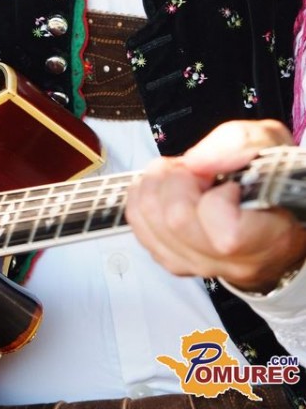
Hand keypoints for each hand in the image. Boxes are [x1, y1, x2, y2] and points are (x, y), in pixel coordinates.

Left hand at [126, 119, 305, 292]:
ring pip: (148, 221)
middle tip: (195, 171)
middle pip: (175, 221)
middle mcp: (230, 263)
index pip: (226, 235)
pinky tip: (164, 189)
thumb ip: (237, 144)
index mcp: (267, 239)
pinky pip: (137, 224)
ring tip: (179, 177)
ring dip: (155, 185)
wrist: (272, 211)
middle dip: (177, 180)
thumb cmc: (272, 178)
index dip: (218, 198)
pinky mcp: (173, 259)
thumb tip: (195, 161)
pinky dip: (142, 196)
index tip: (229, 184)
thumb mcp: (269, 146)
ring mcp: (198, 265)